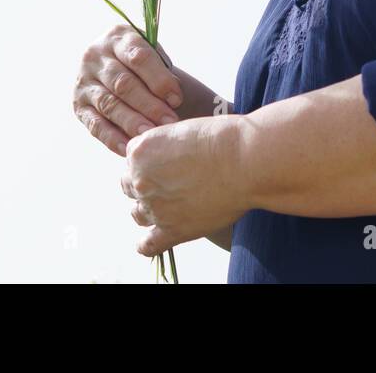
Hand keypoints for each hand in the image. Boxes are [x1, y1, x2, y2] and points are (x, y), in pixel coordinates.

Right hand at [73, 23, 183, 156]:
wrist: (119, 70)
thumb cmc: (145, 67)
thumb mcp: (153, 56)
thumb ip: (162, 70)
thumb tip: (173, 98)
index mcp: (118, 37)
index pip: (138, 57)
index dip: (159, 79)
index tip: (177, 99)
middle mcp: (95, 56)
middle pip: (123, 83)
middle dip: (149, 104)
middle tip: (169, 122)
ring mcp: (83, 81)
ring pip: (109, 104)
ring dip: (132, 122)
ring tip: (151, 136)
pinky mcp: (78, 106)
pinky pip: (95, 125)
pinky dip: (113, 138)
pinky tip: (129, 148)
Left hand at [121, 115, 249, 257]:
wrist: (245, 160)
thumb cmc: (222, 139)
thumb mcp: (182, 130)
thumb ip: (165, 147)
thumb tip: (165, 159)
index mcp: (140, 152)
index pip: (131, 161)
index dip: (148, 162)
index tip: (164, 164)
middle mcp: (141, 180)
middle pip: (130, 186)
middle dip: (146, 185)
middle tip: (168, 183)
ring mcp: (155, 207)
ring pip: (138, 214)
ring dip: (148, 211)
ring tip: (166, 208)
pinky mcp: (173, 230)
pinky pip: (149, 245)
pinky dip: (146, 245)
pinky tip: (148, 242)